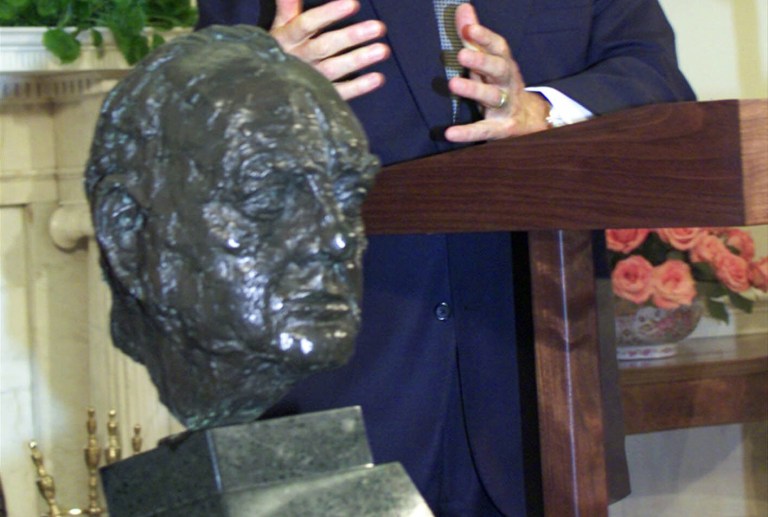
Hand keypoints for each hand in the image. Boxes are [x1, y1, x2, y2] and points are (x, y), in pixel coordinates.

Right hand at [271, 0, 389, 99]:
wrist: (267, 87)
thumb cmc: (280, 50)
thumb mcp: (281, 27)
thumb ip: (287, 6)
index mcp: (288, 38)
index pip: (307, 23)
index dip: (329, 14)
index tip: (353, 4)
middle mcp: (299, 58)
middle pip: (326, 45)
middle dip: (352, 36)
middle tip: (379, 27)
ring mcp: (309, 78)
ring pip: (335, 68)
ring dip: (359, 60)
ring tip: (383, 50)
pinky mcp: (318, 96)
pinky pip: (339, 92)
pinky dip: (358, 87)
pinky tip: (377, 78)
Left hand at [444, 4, 549, 141]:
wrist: (528, 120)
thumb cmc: (500, 85)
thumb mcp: (489, 61)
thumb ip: (474, 37)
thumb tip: (462, 8)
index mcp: (504, 64)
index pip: (497, 47)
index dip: (484, 37)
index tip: (468, 28)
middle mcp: (507, 83)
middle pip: (498, 69)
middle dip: (481, 60)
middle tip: (461, 53)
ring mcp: (506, 106)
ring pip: (492, 97)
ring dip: (474, 90)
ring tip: (453, 83)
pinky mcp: (500, 128)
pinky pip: (483, 130)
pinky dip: (467, 133)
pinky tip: (450, 133)